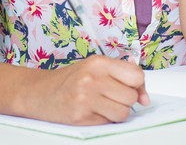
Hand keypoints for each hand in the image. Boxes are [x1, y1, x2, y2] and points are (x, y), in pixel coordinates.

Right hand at [29, 55, 149, 124]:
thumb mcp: (95, 68)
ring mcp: (86, 98)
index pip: (136, 75)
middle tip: (111, 95)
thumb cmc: (71, 79)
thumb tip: (145, 98)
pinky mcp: (81, 117)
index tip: (133, 88)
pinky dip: (105, 119)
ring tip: (103, 104)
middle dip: (126, 99)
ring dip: (117, 112)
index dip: (138, 85)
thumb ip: (121, 76)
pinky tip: (92, 111)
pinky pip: (109, 123)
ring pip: (123, 113)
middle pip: (131, 96)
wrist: (40, 92)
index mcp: (99, 62)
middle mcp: (92, 78)